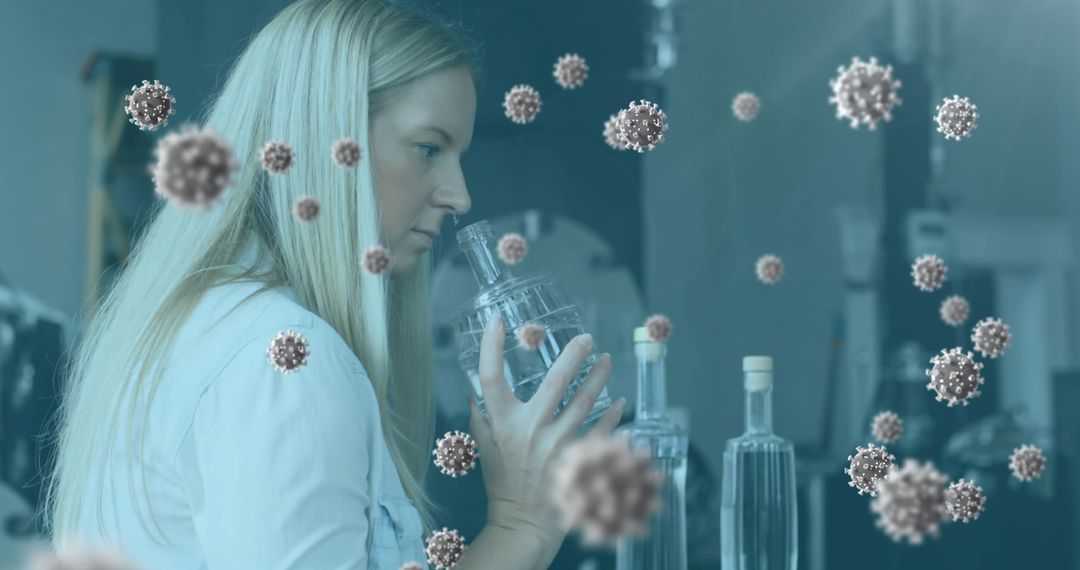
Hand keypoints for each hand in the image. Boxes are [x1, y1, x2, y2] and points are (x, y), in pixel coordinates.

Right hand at [467, 315, 624, 549]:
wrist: (523, 522)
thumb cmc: (503, 482)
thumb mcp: (484, 449)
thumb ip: (480, 418)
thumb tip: (474, 391)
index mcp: (503, 423)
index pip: (490, 377)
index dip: (490, 346)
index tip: (496, 321)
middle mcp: (531, 430)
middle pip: (555, 381)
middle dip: (574, 354)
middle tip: (587, 338)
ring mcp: (558, 445)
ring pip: (585, 401)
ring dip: (599, 378)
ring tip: (606, 361)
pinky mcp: (579, 460)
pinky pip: (602, 430)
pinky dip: (613, 415)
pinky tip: (619, 402)